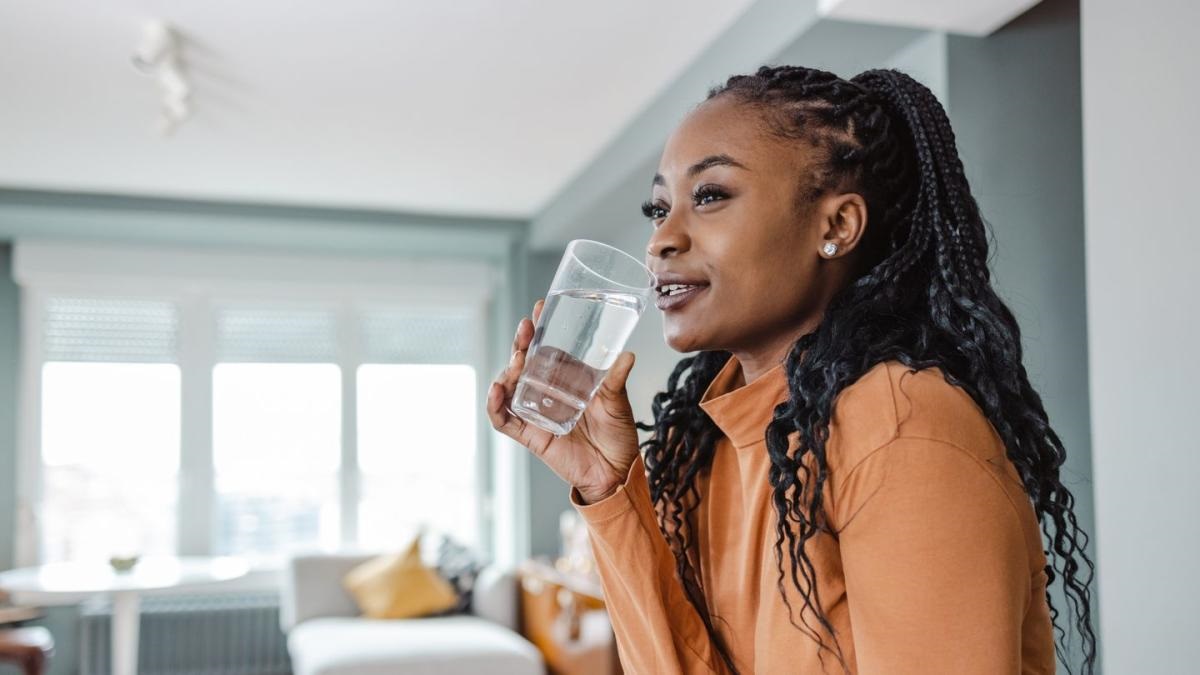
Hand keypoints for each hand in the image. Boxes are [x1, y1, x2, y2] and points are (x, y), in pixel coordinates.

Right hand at [486, 299, 640, 503]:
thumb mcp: (618, 402)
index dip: (540, 329)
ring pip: (509, 387)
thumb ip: (617, 380)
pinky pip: (504, 419)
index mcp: (566, 379)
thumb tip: (627, 355)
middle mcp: (546, 392)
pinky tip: (497, 391)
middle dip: (520, 344)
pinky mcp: (529, 435)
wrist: (616, 472)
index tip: (541, 307)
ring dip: (507, 370)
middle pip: (523, 363)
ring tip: (517, 360)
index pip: (546, 348)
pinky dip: (495, 405)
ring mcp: (535, 412)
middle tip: (526, 329)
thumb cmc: (618, 435)